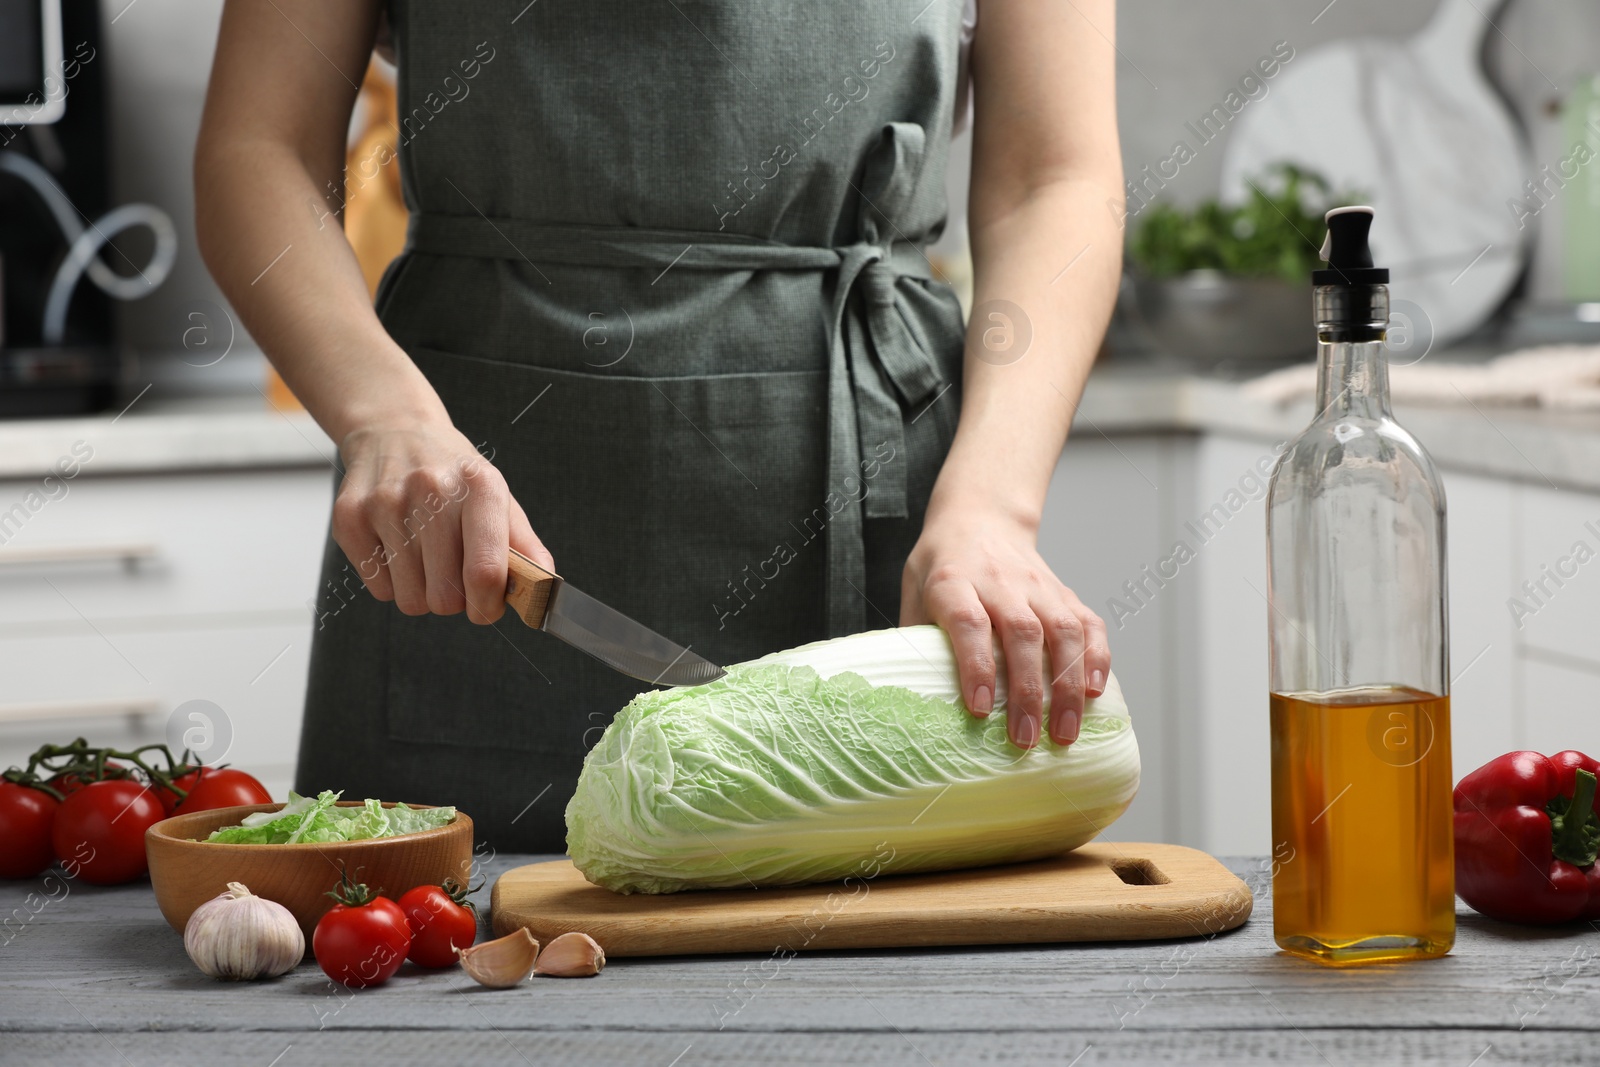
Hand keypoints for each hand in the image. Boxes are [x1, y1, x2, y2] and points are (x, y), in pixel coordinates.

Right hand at [332, 419, 551, 623]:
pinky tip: (396, 547)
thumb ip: (525, 548)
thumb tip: (545, 592)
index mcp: (480, 487)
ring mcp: (385, 503)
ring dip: (422, 592)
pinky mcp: (349, 516)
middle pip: (445, 597)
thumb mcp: (498, 499)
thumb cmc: (454, 476)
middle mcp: (431, 490)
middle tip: (453, 573)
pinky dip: (391, 581)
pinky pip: (378, 589)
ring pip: (410, 599)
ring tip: (425, 556)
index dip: (489, 606)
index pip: (484, 571)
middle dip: (455, 599)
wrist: (394, 430)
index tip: (488, 607)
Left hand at [900, 511, 1108, 747]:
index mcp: (954, 580)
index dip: (976, 666)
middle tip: (1026, 738)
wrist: (980, 518)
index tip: (978, 710)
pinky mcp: (1063, 591)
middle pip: (1021, 633)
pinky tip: (1093, 692)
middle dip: (1028, 690)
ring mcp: (1037, 585)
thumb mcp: (913, 591)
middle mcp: (999, 580)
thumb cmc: (942, 566)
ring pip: (1062, 630)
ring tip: (1065, 731)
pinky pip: (1088, 622)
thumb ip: (915, 639)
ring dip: (1067, 684)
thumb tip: (913, 698)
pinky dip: (1097, 657)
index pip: (969, 622)